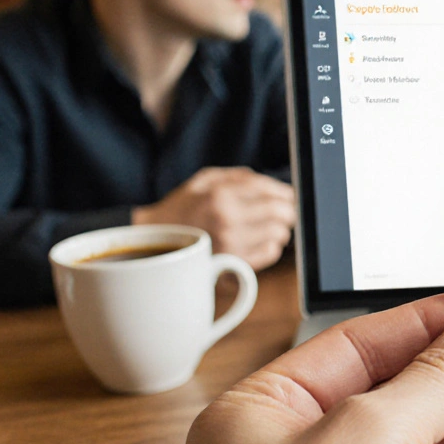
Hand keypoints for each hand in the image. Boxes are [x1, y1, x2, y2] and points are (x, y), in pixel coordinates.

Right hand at [133, 166, 295, 269]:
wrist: (154, 241)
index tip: (289, 196)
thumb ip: (239, 177)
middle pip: (281, 215)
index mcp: (221, 196)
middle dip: (287, 211)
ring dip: (280, 230)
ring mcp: (231, 246)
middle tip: (284, 212)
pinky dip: (271, 246)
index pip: (272, 193)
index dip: (287, 194)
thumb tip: (274, 184)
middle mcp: (228, 221)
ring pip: (279, 235)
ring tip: (270, 227)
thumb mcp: (204, 180)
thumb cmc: (183, 207)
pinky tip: (260, 242)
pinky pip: (269, 254)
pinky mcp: (232, 266)